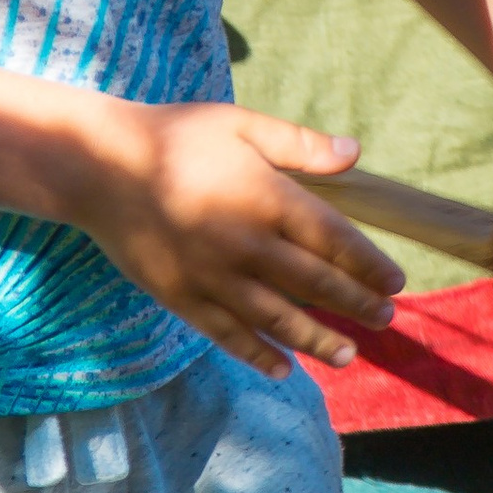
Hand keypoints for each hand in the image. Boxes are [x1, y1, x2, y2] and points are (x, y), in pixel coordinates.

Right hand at [70, 103, 401, 379]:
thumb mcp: (240, 124)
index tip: (395, 283)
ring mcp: (214, 277)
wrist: (98, 167)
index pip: (336, 241)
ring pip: (278, 319)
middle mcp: (247, 244)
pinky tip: (283, 368)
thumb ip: (298, 144)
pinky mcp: (183, 297)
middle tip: (384, 321)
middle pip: (316, 285)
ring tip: (347, 354)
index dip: (370, 266)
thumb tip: (355, 154)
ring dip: (318, 340)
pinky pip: (228, 335)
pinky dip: (258, 354)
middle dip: (356, 305)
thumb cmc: (174, 136)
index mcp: (268, 199)